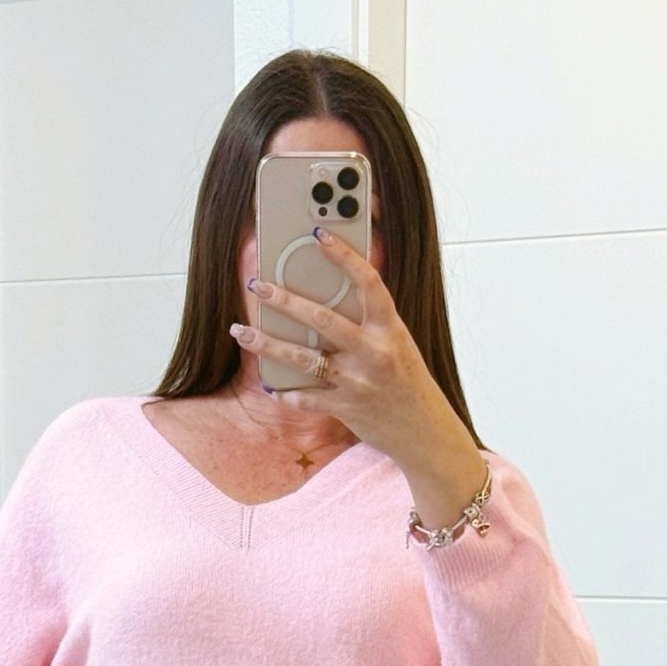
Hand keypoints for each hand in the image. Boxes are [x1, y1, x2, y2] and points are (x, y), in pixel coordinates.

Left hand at [232, 228, 488, 528]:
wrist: (424, 431)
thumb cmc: (407, 381)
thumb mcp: (397, 343)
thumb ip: (368, 322)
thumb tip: (326, 297)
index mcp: (390, 329)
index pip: (368, 282)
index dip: (345, 256)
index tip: (320, 234)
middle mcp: (374, 352)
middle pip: (323, 319)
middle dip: (285, 301)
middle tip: (257, 285)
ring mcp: (358, 382)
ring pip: (304, 358)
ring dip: (268, 345)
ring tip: (242, 332)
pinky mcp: (345, 408)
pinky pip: (306, 397)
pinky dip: (286, 392)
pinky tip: (270, 384)